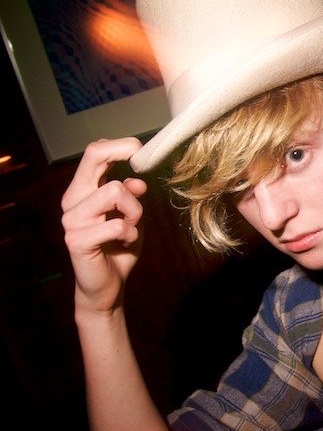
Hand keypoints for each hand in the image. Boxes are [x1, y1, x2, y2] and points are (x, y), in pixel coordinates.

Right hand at [61, 137, 146, 315]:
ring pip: (115, 191)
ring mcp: (72, 219)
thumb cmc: (119, 247)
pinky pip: (116, 225)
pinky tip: (125, 243)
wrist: (108, 284)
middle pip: (94, 158)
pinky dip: (130, 233)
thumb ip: (132, 197)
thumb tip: (137, 181)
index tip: (141, 150)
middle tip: (143, 165)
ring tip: (130, 227)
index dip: (119, 145)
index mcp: (84, 190)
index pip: (95, 153)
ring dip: (134, 211)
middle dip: (123, 154)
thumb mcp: (132, 217)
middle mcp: (73, 200)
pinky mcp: (76, 240)